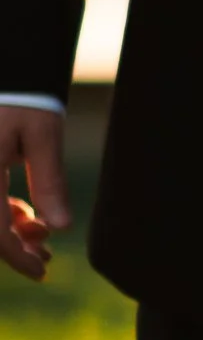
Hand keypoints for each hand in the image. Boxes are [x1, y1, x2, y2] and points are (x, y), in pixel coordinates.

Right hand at [2, 105, 73, 285]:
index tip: (42, 272)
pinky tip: (20, 211)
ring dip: (5, 228)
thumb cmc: (24, 95)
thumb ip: (50, 181)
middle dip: (12, 246)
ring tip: (38, 231)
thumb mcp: (43, 136)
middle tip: (45, 255)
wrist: (8, 67)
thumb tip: (61, 227)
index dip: (17, 258)